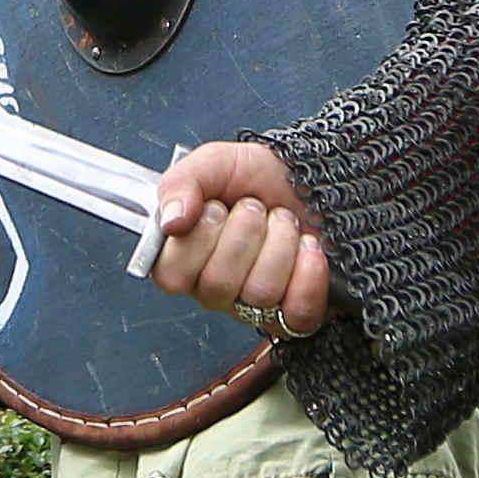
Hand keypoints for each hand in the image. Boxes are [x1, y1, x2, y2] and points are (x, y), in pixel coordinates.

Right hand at [142, 141, 331, 336]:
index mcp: (184, 257)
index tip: (214, 208)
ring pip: (260, 293)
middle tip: (254, 208)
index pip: (171, 275)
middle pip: (218, 285)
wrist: (307, 177)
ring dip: (280, 243)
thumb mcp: (212, 163)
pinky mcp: (295, 314)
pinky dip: (308, 274)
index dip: (197, 239)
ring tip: (283, 221)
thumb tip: (169, 222)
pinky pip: (298, 313)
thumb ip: (180, 184)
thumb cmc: (256, 176)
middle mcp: (215, 288)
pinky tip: (307, 246)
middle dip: (244, 232)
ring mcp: (254, 305)